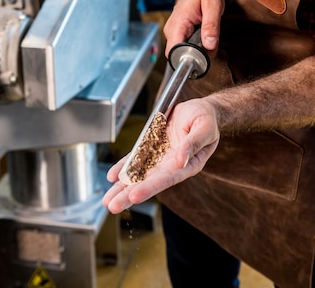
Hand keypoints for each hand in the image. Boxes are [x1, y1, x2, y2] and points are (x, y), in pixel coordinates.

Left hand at [103, 98, 220, 213]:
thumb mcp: (205, 128)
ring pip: (138, 175)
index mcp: (189, 164)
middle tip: (113, 206)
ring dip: (122, 187)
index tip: (134, 196)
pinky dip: (123, 168)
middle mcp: (172, 165)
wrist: (200, 109)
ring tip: (108, 201)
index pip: (167, 179)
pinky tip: (112, 176)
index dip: (150, 187)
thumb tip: (181, 161)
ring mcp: (160, 158)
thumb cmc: (206, 119)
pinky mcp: (152, 147)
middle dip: (129, 194)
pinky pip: (135, 159)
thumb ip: (194, 144)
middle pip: (149, 182)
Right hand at [164, 0, 224, 57]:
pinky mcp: (178, 35)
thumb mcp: (213, 5)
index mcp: (177, 24)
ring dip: (199, 50)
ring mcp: (174, 33)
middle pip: (181, 55)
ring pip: (185, 53)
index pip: (174, 52)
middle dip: (198, 55)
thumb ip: (212, 25)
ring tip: (208, 35)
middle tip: (211, 42)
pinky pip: (187, 48)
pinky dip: (198, 46)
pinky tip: (204, 35)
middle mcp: (172, 31)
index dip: (188, 59)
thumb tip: (210, 44)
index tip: (203, 57)